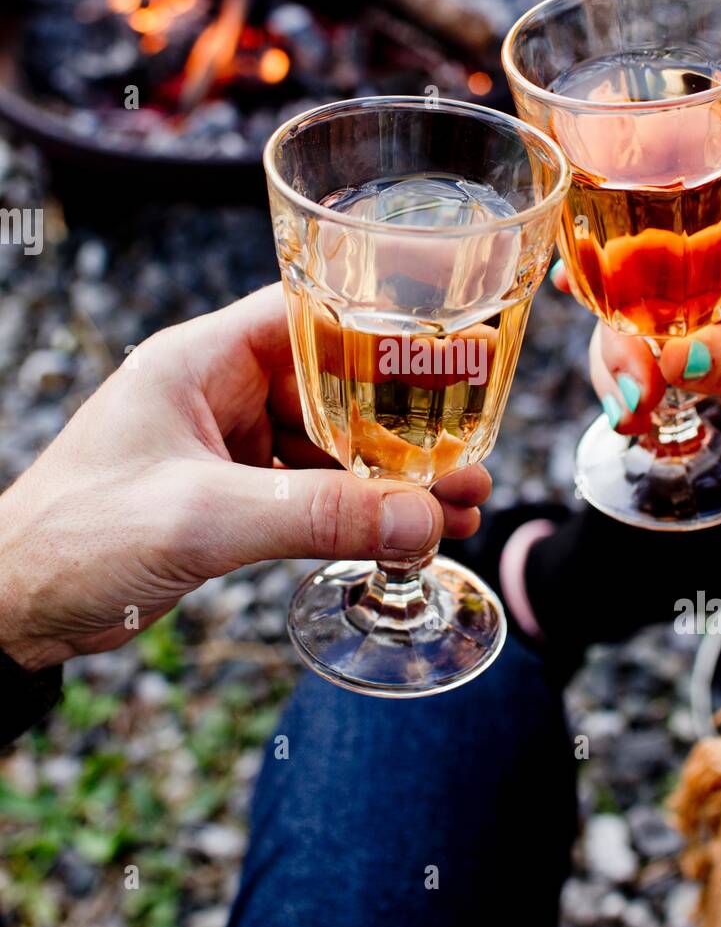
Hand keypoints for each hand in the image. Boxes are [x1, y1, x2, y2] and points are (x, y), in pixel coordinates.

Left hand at [0, 285, 489, 670]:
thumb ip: (315, 515)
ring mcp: (227, 446)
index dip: (381, 332)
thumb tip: (420, 518)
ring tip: (459, 508)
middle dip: (404, 428)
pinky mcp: (229, 498)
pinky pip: (310, 493)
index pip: (310, 316)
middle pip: (336, 388)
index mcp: (203, 361)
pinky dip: (357, 514)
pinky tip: (404, 536)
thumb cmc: (77, 538)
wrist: (12, 610)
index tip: (449, 356)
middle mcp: (220, 393)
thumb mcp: (203, 517)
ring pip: (330, 447)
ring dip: (389, 479)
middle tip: (469, 460)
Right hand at [554, 207, 720, 492]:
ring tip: (631, 420)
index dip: (624, 263)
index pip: (678, 237)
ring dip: (623, 374)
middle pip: (645, 291)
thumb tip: (670, 358)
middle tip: (631, 395)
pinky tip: (638, 423)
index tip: (580, 292)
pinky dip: (640, 397)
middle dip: (623, 340)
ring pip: (642, 335)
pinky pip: (661, 373)